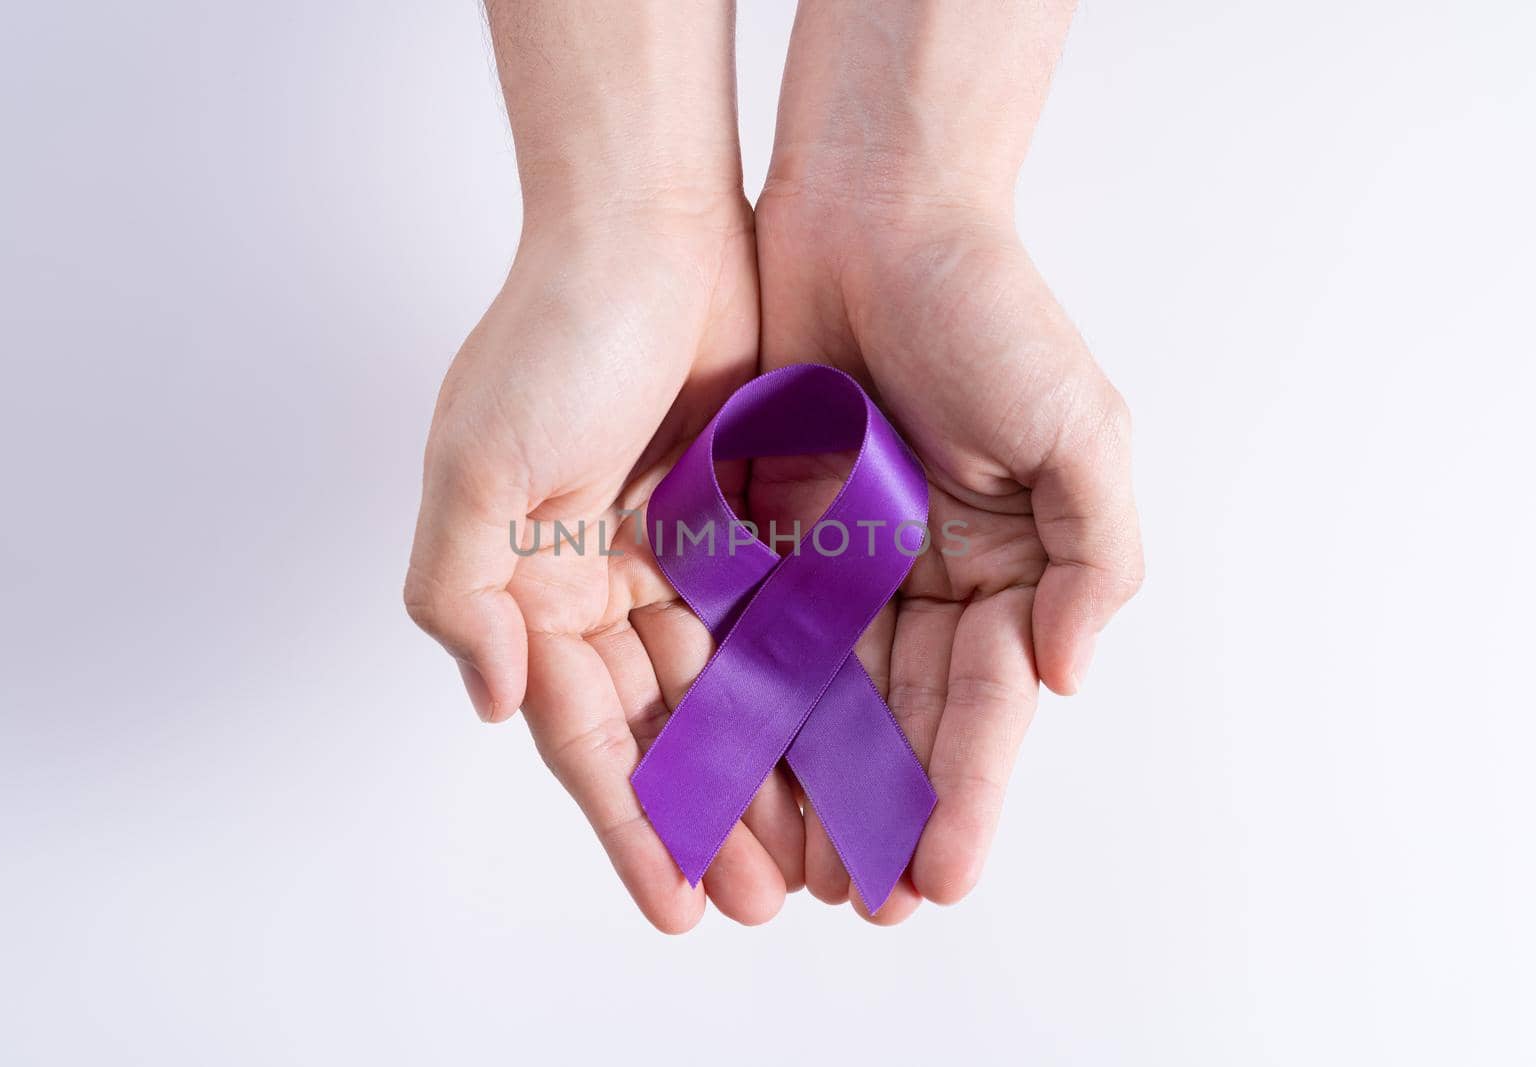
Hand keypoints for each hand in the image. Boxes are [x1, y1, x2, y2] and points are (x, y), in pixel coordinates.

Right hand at [405, 204, 804, 931]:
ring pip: (726, 688)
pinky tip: (840, 744)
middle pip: (659, 728)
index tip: (676, 903)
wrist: (649, 224)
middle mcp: (600, 584)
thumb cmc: (554, 335)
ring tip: (813, 852)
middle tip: (762, 899)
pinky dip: (801, 682)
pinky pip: (776, 620)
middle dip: (706, 817)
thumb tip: (495, 702)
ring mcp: (678, 555)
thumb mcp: (475, 463)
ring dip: (761, 768)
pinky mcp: (744, 521)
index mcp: (529, 587)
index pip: (581, 733)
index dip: (628, 821)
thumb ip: (463, 592)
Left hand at [751, 0, 1141, 923]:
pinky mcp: (766, 530)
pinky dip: (739, 698)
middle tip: (857, 902)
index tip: (939, 877)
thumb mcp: (1080, 431)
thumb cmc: (989, 309)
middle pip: (901, 719)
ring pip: (820, 695)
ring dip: (807, 782)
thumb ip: (1094, 560)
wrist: (875, 207)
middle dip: (883, 811)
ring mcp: (842, 561)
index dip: (969, 793)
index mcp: (1007, 569)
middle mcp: (924, 579)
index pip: (987, 704)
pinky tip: (725, 765)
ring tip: (787, 869)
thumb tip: (1063, 679)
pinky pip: (749, 629)